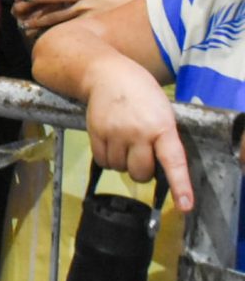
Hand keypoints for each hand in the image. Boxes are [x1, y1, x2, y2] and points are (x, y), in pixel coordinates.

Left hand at [14, 0, 133, 36]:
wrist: (142, 17)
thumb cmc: (120, 1)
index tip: (23, 2)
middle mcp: (81, 6)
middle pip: (52, 10)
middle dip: (33, 15)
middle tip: (19, 20)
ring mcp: (85, 20)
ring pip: (57, 24)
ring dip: (40, 27)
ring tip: (26, 30)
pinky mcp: (90, 32)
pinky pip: (69, 35)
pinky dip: (55, 36)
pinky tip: (45, 41)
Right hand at [82, 71, 193, 212]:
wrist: (107, 74)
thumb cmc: (141, 93)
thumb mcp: (161, 111)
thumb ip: (162, 137)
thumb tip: (159, 168)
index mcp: (162, 126)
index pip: (173, 161)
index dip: (180, 186)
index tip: (185, 206)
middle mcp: (138, 132)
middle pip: (140, 172)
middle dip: (142, 170)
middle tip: (141, 153)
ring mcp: (115, 133)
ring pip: (119, 168)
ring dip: (122, 162)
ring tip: (123, 142)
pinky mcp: (96, 133)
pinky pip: (102, 161)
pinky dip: (107, 158)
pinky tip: (111, 143)